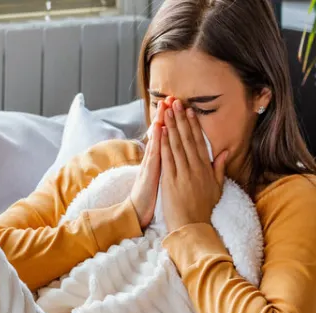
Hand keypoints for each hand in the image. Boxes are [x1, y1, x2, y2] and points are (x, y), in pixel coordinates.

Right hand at [128, 99, 169, 228]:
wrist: (137, 211)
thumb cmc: (150, 197)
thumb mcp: (162, 178)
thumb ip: (167, 164)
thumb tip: (173, 154)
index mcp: (161, 160)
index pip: (168, 137)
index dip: (174, 122)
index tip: (178, 107)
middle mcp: (154, 158)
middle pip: (162, 133)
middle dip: (166, 115)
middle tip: (170, 98)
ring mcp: (150, 164)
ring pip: (157, 140)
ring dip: (160, 122)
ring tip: (164, 106)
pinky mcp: (149, 172)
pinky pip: (154, 155)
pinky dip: (157, 142)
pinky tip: (159, 130)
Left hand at [160, 98, 228, 232]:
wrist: (192, 226)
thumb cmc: (203, 209)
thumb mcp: (217, 188)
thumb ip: (219, 169)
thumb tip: (223, 152)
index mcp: (205, 169)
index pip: (199, 142)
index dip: (194, 125)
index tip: (189, 111)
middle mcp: (195, 168)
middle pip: (187, 139)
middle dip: (181, 119)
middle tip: (176, 103)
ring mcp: (182, 174)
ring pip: (176, 145)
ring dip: (171, 126)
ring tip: (167, 111)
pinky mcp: (171, 180)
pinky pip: (167, 158)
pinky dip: (163, 144)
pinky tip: (160, 132)